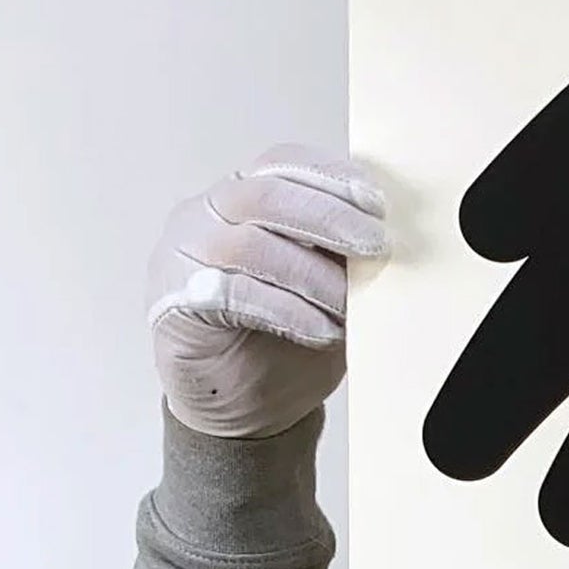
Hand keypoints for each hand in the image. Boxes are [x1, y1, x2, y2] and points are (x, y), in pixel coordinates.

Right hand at [149, 145, 388, 438]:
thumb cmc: (287, 340)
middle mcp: (210, 215)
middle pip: (267, 194)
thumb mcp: (330, 290)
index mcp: (248, 197)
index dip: (333, 178)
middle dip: (330, 218)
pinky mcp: (174, 301)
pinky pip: (230, 293)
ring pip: (248, 243)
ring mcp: (185, 254)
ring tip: (348, 307)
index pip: (285, 163)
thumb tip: (393, 239)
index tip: (377, 204)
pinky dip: (284, 310)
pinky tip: (319, 329)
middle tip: (375, 246)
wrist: (246, 405)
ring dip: (311, 275)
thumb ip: (347, 258)